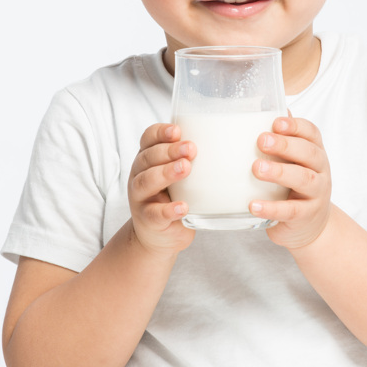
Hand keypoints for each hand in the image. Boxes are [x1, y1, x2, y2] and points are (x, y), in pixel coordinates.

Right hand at [126, 123, 196, 255]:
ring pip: (146, 181)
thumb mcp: (179, 176)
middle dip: (169, 151)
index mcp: (148, 160)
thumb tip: (227, 142)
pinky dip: (169, 210)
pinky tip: (183, 207)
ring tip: (185, 168)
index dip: (160, 132)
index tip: (177, 130)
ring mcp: (141, 198)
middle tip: (191, 149)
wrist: (159, 236)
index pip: (148, 139)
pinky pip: (155, 213)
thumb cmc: (173, 198)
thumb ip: (191, 160)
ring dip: (166, 173)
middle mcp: (139, 175)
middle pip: (148, 157)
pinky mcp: (148, 220)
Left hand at [249, 114, 333, 249]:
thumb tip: (259, 109)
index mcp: (314, 152)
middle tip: (261, 141)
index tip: (276, 122)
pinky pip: (291, 211)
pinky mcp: (306, 216)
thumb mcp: (291, 162)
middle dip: (286, 145)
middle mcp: (320, 170)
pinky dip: (271, 208)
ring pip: (304, 179)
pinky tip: (253, 205)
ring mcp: (316, 194)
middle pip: (309, 153)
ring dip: (279, 173)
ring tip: (257, 169)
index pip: (312, 133)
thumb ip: (280, 140)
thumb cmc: (294, 186)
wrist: (310, 226)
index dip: (296, 126)